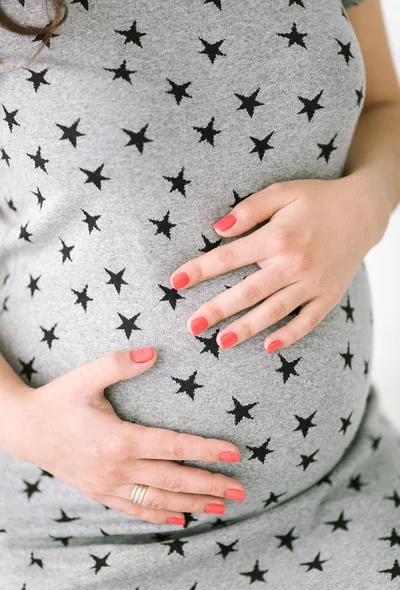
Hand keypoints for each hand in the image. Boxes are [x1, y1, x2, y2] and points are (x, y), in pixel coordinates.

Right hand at [1, 348, 244, 525]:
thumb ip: (119, 362)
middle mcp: (117, 467)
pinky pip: (135, 509)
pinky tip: (179, 520)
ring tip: (221, 507)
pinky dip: (159, 516)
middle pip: (173, 480)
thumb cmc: (58, 400)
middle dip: (210, 484)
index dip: (206, 450)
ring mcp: (108, 485)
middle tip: (240, 490)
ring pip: (158, 500)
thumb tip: (152, 352)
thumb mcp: (85, 376)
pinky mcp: (100, 493)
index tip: (234, 452)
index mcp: (119, 439)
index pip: (174, 446)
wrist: (26, 430)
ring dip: (192, 504)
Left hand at [170, 174, 384, 352]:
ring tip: (221, 343)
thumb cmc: (317, 199)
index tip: (175, 282)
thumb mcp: (282, 191)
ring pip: (273, 311)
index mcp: (277, 237)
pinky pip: (307, 322)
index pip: (229, 257)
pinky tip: (268, 346)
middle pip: (247, 292)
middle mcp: (293, 264)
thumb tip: (217, 230)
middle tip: (192, 326)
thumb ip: (249, 210)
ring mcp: (312, 283)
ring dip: (246, 329)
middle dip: (216, 310)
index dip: (199, 270)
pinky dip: (288, 336)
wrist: (363, 210)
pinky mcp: (328, 296)